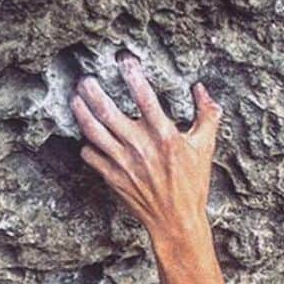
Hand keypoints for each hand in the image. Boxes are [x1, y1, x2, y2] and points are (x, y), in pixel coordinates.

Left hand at [72, 56, 221, 242]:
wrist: (176, 223)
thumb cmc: (192, 185)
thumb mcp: (205, 148)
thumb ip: (206, 115)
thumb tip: (201, 89)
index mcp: (164, 136)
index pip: (144, 97)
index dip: (132, 75)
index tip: (124, 60)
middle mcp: (141, 147)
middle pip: (108, 112)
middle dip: (93, 91)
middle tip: (86, 79)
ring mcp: (124, 164)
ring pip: (94, 131)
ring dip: (82, 112)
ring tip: (76, 98)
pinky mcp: (114, 179)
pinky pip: (91, 156)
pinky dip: (87, 144)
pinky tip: (88, 137)